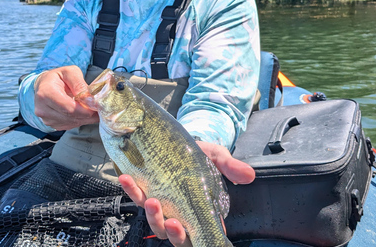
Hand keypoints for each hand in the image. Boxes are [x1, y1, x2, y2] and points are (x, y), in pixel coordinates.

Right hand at [34, 65, 98, 129]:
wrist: (43, 86)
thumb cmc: (57, 77)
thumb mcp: (70, 72)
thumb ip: (79, 83)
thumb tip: (88, 98)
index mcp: (46, 93)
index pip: (69, 108)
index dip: (85, 109)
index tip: (97, 106)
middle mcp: (43, 109)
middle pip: (71, 116)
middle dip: (88, 114)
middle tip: (99, 109)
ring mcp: (46, 119)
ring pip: (72, 122)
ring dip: (85, 118)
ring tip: (92, 109)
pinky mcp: (52, 124)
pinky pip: (70, 125)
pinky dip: (79, 120)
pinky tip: (82, 112)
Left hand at [119, 141, 254, 245]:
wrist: (181, 139)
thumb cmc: (201, 153)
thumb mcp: (217, 157)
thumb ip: (230, 167)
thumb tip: (249, 175)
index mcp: (199, 210)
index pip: (197, 233)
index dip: (191, 237)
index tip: (186, 229)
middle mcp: (179, 212)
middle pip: (173, 234)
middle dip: (170, 231)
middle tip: (170, 220)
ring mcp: (161, 203)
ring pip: (154, 220)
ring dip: (150, 214)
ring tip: (149, 200)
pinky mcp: (145, 190)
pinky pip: (136, 195)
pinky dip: (130, 189)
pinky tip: (127, 178)